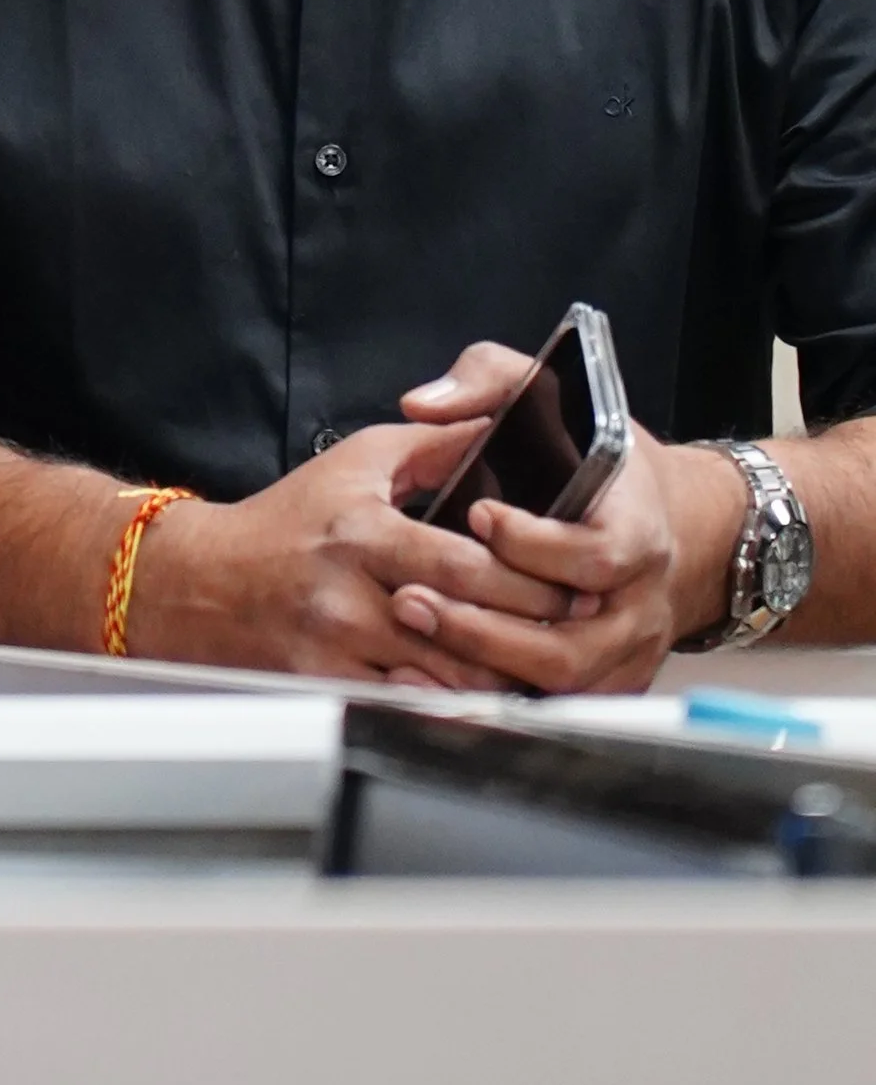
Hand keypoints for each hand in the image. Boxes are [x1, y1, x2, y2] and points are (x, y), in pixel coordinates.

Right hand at [127, 408, 581, 686]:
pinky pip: (408, 708)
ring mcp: (337, 648)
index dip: (526, 578)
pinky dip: (451, 705)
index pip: (465, 563)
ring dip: (499, 677)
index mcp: (363, 531)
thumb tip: (496, 427)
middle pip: (463, 626)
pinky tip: (482, 695)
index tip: (569, 582)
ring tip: (542, 664)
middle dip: (528, 632)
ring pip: (443, 679)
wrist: (203, 582)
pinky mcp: (326, 687)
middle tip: (573, 628)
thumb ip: (430, 446)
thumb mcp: (356, 462)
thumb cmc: (285, 523)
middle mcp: (349, 593)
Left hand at [382, 340, 747, 696]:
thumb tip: (426, 403)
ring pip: (559, 680)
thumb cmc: (603, 462)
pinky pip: (553, 705)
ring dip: (482, 662)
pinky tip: (435, 679)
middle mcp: (638, 602)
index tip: (476, 515)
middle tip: (412, 594)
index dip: (534, 543)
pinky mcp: (607, 683)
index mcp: (638, 532)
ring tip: (415, 630)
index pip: (596, 555)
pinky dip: (495, 697)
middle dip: (486, 621)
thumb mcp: (556, 396)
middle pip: (570, 639)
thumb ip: (490, 380)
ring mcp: (625, 652)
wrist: (672, 524)